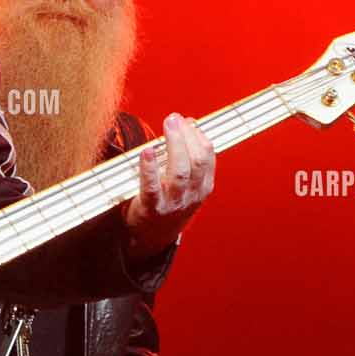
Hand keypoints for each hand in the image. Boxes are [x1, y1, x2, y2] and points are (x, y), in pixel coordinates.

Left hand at [123, 112, 215, 255]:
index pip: (207, 157)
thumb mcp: (186, 183)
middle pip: (196, 162)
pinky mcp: (151, 208)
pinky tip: (146, 151)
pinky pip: (151, 187)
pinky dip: (149, 168)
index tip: (188, 121)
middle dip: (187, 136)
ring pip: (180, 172)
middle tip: (175, 119)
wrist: (151, 237)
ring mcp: (172, 203)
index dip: (198, 135)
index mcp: (203, 187)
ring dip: (175, 145)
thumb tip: (187, 123)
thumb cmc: (167, 201)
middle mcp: (191, 195)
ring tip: (167, 125)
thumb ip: (188, 157)